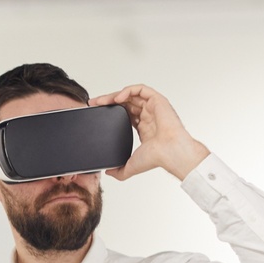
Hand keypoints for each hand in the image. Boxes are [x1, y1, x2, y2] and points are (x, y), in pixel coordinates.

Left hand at [89, 84, 209, 181]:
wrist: (170, 153)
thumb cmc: (157, 158)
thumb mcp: (131, 166)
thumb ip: (119, 170)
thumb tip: (108, 172)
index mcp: (144, 126)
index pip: (125, 113)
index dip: (110, 110)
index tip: (96, 111)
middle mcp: (149, 115)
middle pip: (126, 102)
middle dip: (108, 101)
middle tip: (93, 103)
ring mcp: (153, 107)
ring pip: (131, 94)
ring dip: (114, 95)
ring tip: (101, 100)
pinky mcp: (158, 101)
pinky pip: (141, 89)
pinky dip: (128, 90)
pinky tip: (117, 98)